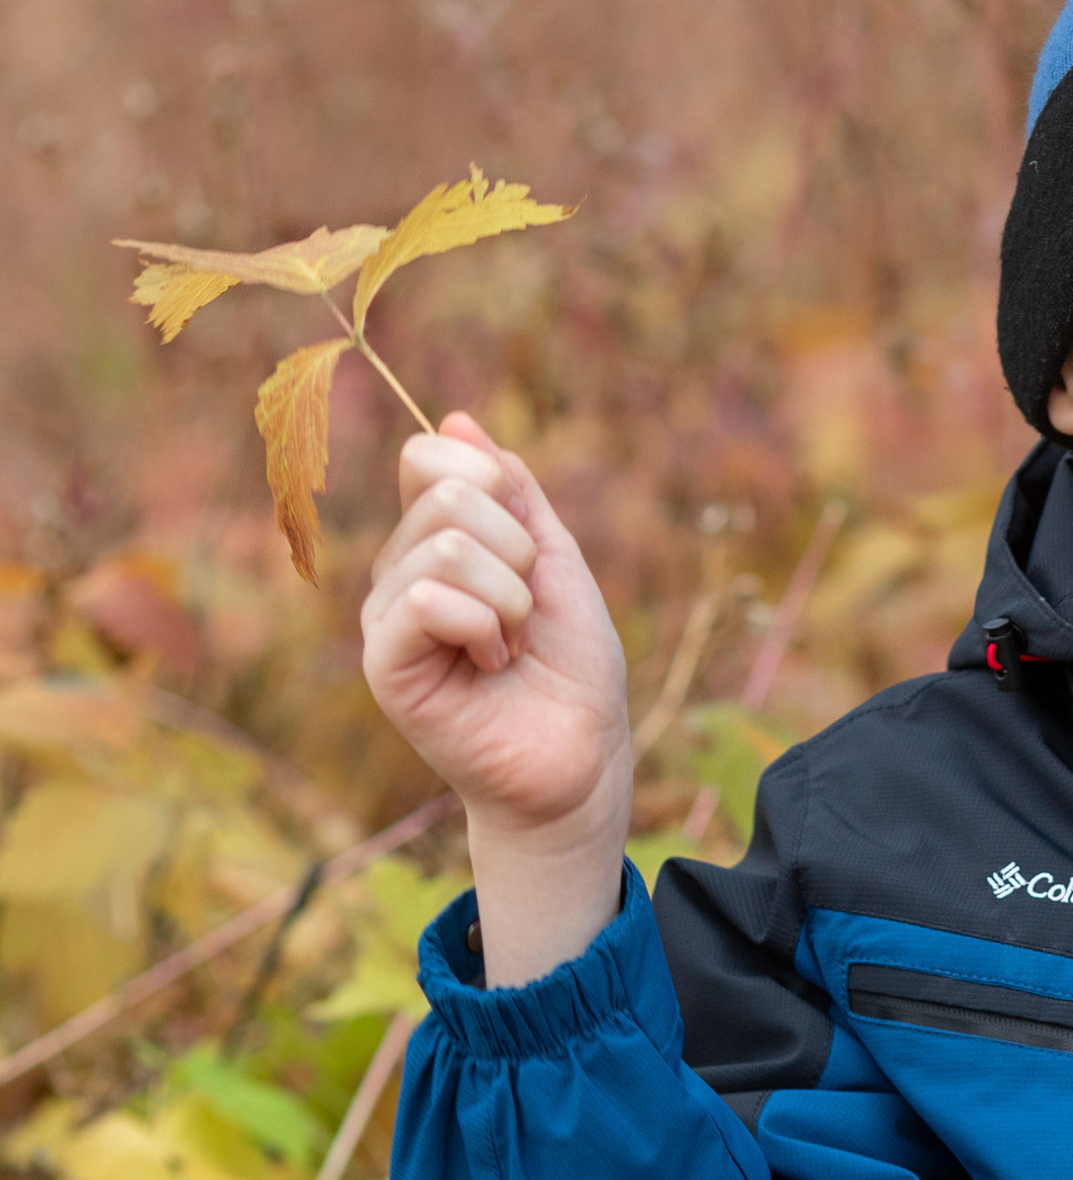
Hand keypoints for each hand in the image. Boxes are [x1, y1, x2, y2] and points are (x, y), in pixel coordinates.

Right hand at [360, 413, 632, 984]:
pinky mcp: (385, 664)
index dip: (491, 480)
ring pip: (447, 547)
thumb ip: (515, 495)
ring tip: (512, 645)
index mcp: (439, 541)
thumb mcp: (559, 565)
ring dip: (511, 599)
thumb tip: (457, 420)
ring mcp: (388, 616)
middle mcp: (402, 571)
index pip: (432, 456)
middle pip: (451, 496)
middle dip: (521, 553)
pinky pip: (426, 599)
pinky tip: (491, 665)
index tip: (531, 544)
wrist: (580, 759)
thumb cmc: (572, 672)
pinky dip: (484, 626)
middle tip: (528, 615)